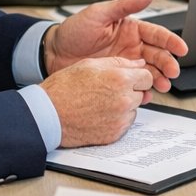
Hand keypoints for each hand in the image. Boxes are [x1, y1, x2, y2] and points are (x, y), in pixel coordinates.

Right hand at [42, 56, 156, 146]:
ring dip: (124, 105)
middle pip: (142, 93)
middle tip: (108, 90)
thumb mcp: (90, 65)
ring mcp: (121, 119)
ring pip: (134, 109)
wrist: (47, 115)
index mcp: (120, 79)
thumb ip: (119, 62)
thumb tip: (138, 63)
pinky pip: (125, 123)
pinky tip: (99, 114)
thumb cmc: (63, 89)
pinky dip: (116, 119)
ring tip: (100, 103)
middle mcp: (124, 100)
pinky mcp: (115, 134)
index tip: (129, 78)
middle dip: (131, 90)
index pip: (147, 77)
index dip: (137, 76)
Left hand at [48, 0, 187, 91]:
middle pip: (158, 55)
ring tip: (163, 85)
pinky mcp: (118, 78)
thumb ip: (125, 5)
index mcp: (131, 29)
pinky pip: (134, 84)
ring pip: (149, 71)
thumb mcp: (98, 13)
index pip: (157, 34)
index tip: (182, 49)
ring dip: (159, 78)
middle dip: (168, 63)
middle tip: (173, 72)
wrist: (52, 53)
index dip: (171, 41)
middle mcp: (132, 46)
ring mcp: (126, 63)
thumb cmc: (74, 30)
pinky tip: (145, 93)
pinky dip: (142, 90)